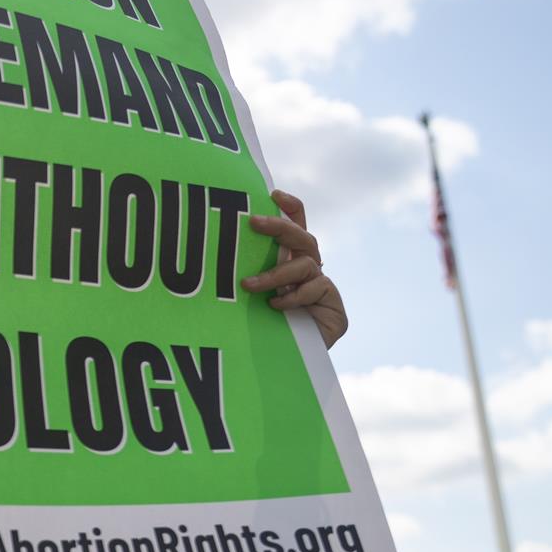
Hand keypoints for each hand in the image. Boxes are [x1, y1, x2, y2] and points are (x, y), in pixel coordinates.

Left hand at [243, 189, 345, 348]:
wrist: (287, 358)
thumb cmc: (263, 324)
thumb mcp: (253, 294)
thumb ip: (249, 272)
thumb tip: (217, 250)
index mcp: (291, 260)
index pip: (296, 224)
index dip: (290, 207)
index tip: (272, 193)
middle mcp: (309, 267)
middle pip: (301, 237)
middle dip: (277, 226)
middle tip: (252, 221)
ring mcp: (322, 284)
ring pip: (304, 263)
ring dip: (275, 273)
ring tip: (249, 286)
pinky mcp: (333, 302)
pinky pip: (313, 288)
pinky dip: (291, 297)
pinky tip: (275, 306)